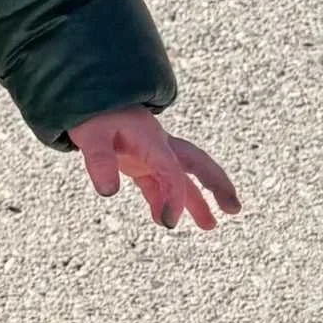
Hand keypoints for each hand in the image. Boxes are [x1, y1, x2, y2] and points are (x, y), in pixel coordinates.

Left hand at [69, 107, 240, 231]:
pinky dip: (163, 199)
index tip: (167, 222)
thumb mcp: (91, 135)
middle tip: (234, 208)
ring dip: (195, 200)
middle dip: (217, 185)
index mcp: (152, 139)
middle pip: (197, 164)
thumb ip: (100, 161)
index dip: (173, 197)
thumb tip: (108, 192)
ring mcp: (151, 153)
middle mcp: (158, 146)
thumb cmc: (92, 114)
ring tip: (210, 225)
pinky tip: (162, 219)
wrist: (89, 97)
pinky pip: (157, 182)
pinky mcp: (139, 160)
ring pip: (180, 177)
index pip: (171, 171)